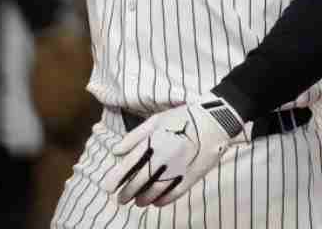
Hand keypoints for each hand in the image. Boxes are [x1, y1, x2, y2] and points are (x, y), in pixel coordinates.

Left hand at [101, 95, 246, 208]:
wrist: (214, 121)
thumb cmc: (181, 118)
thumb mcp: (155, 121)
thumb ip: (134, 137)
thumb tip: (116, 152)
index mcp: (153, 142)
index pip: (129, 164)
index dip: (117, 178)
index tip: (108, 187)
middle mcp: (164, 157)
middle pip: (141, 180)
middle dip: (128, 192)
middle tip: (120, 199)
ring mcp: (178, 168)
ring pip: (156, 190)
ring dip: (144, 198)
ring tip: (137, 202)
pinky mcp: (192, 176)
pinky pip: (175, 193)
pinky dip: (164, 200)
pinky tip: (156, 202)